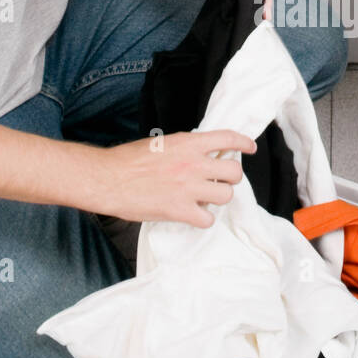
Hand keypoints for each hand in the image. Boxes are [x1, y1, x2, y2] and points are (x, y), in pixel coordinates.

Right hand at [72, 129, 258, 227]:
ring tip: (202, 199)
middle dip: (230, 178)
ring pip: (226, 196)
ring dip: (217, 198)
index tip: (250, 148)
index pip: (228, 139)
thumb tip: (200, 154)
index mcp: (188, 143)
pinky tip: (192, 214)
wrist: (107, 178)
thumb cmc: (128, 160)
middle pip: (234, 172)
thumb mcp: (161, 143)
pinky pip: (208, 219)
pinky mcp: (180, 210)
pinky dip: (202, 219)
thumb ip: (184, 148)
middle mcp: (194, 164)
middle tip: (219, 181)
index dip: (243, 143)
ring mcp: (189, 188)